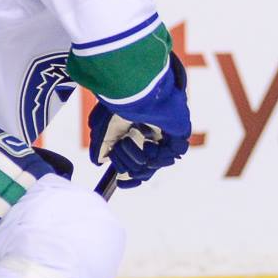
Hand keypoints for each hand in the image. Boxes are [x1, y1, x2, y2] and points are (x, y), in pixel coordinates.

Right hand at [86, 53, 190, 187]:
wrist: (135, 92)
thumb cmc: (119, 104)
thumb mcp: (102, 127)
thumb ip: (100, 146)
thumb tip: (99, 162)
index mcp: (135, 137)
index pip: (137, 165)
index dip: (129, 178)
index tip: (119, 184)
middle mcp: (151, 139)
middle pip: (144, 169)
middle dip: (129, 163)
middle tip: (120, 148)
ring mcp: (165, 137)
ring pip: (155, 164)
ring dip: (139, 158)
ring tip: (129, 141)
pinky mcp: (178, 133)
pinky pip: (172, 155)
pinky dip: (160, 155)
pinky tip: (150, 145)